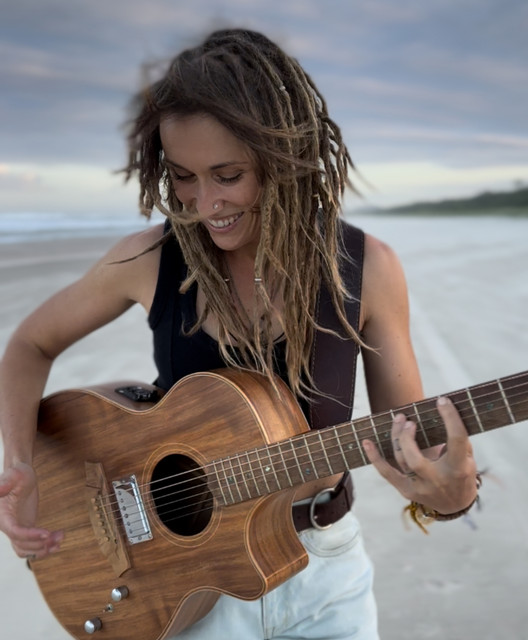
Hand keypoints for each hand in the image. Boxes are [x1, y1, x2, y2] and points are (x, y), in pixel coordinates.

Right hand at [0, 462, 62, 558]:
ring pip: (26, 549)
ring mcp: (17, 529)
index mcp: (3, 516)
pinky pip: (32, 545)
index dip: (30, 536)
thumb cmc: (17, 474)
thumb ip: (5, 483)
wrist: (21, 476)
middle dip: (40, 544)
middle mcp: (7, 526)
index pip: (15, 532)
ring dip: (43, 549)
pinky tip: (57, 542)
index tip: (47, 533)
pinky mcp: (25, 529)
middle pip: (21, 545)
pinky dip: (44, 547)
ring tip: (60, 539)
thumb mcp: (13, 475)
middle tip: (59, 536)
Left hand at [362, 396, 477, 513]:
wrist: (455, 505)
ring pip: (401, 460)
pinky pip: (387, 473)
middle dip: (407, 437)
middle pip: (414, 458)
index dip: (450, 418)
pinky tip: (367, 442)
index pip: (455, 440)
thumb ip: (456, 438)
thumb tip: (442, 408)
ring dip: (396, 437)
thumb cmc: (461, 473)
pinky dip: (375, 458)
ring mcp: (420, 487)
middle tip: (409, 420)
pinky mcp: (406, 491)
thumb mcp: (467, 457)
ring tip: (399, 419)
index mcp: (458, 469)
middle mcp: (437, 480)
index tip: (442, 401)